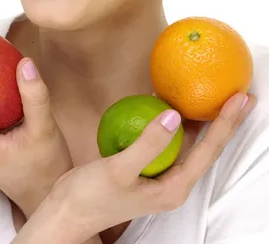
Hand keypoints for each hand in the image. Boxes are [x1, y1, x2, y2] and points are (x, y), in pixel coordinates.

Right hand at [45, 92, 256, 241]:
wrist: (67, 213)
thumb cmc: (91, 196)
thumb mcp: (118, 170)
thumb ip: (147, 143)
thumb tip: (174, 114)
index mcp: (173, 188)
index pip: (208, 151)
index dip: (226, 124)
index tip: (239, 99)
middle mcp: (172, 183)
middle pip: (206, 148)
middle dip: (225, 122)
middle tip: (241, 95)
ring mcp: (160, 176)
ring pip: (189, 144)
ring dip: (204, 121)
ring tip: (217, 97)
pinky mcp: (147, 169)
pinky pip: (169, 141)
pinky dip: (175, 122)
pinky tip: (172, 103)